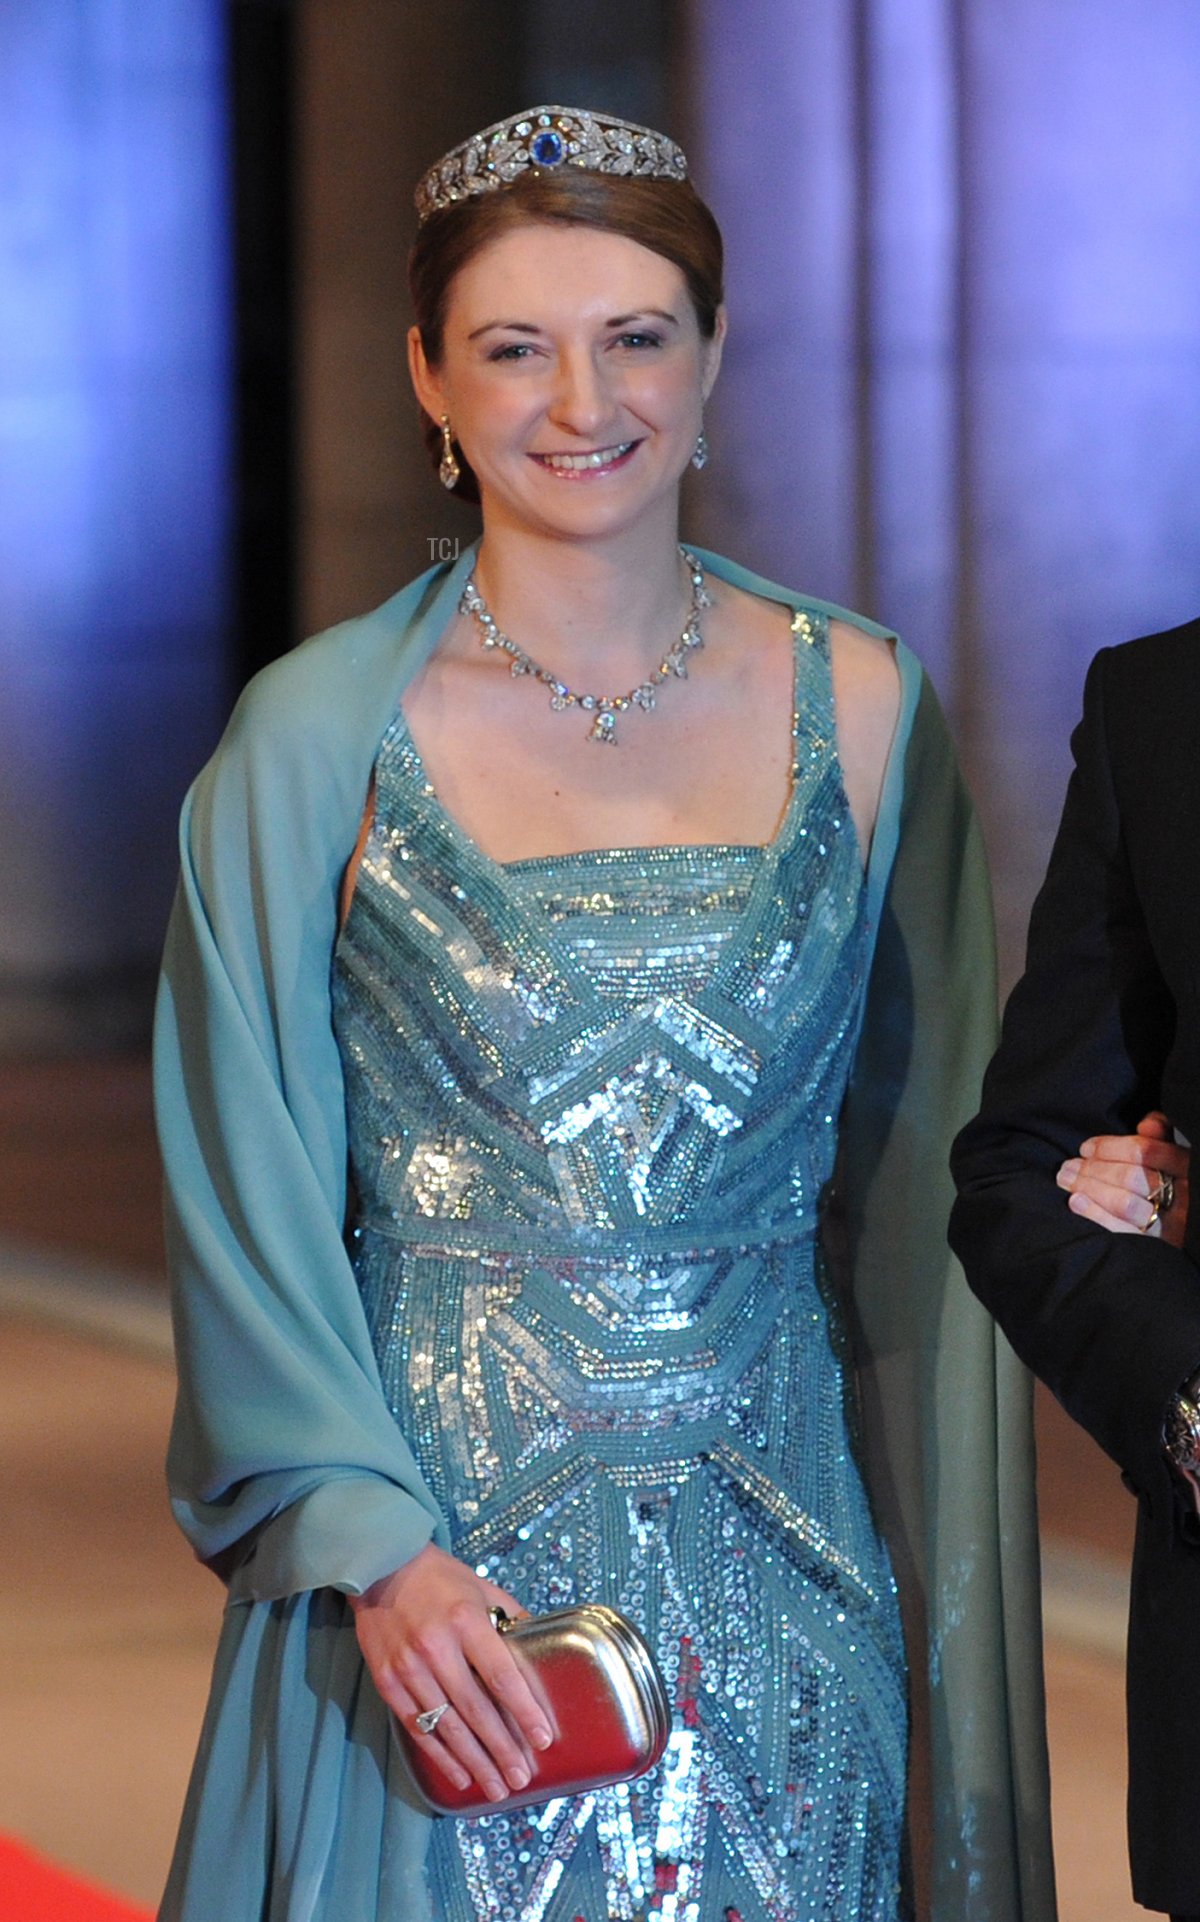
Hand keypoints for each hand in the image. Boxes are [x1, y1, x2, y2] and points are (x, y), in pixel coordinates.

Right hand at [349, 1542, 552, 1800]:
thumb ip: (510, 1618)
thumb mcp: (482, 1587)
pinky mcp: (387, 1683)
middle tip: (521, 1778)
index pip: (501, 1675)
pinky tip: (460, 1774)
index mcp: (465, 1620)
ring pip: (447, 1726)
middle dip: (502, 1748)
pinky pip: (418, 1728)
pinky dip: (440, 1756)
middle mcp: (436, 1647)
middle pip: (476, 1709)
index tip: (543, 1739)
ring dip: (475, 1761)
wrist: (380, 1567)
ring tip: (497, 1788)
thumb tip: (541, 1648)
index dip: (524, 1711)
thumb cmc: (439, 1578)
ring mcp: (408, 1668)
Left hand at [1057, 1110, 1188, 1246]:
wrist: (1183, 1227)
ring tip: (1066, 1180)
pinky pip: (1121, 1231)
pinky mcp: (1156, 1248)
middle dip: (1094, 1169)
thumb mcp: (1172, 1159)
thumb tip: (1147, 1124)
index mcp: (1186, 1167)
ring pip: (1125, 1203)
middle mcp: (1182, 1196)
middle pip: (1131, 1177)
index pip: (1145, 1151)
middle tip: (1068, 1166)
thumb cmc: (1171, 1186)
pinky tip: (1075, 1202)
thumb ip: (1160, 1139)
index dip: (1109, 1147)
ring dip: (1089, 1188)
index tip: (1085, 1148)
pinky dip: (1095, 1214)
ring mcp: (1170, 1225)